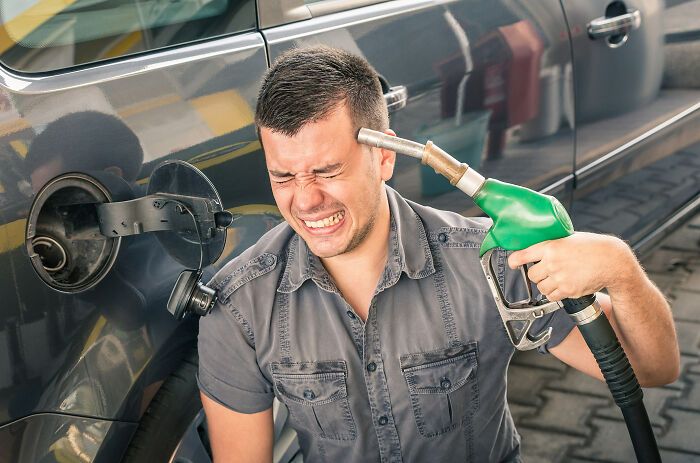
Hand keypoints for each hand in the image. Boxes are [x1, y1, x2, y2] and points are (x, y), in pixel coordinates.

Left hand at [507, 232, 635, 301]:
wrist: (612, 261)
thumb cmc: (592, 247)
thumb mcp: (569, 238)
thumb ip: (553, 244)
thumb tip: (537, 248)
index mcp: (551, 247)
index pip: (522, 255)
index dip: (514, 261)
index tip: (513, 263)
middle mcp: (552, 262)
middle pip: (531, 274)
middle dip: (537, 274)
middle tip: (546, 271)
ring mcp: (560, 277)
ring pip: (541, 287)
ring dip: (546, 285)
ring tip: (556, 278)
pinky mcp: (568, 290)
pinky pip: (552, 296)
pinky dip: (554, 294)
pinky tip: (561, 286)